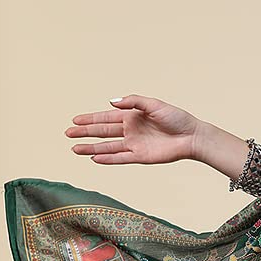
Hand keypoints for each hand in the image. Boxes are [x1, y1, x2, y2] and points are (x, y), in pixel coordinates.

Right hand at [64, 94, 199, 166]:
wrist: (192, 137)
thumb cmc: (177, 118)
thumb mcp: (154, 104)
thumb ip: (133, 101)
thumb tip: (111, 101)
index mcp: (132, 116)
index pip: (106, 117)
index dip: (90, 119)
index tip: (75, 120)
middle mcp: (130, 130)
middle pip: (103, 132)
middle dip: (85, 132)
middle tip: (67, 133)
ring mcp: (134, 144)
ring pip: (108, 147)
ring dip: (92, 148)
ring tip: (75, 148)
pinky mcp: (141, 157)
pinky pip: (120, 158)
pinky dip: (108, 159)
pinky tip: (94, 158)